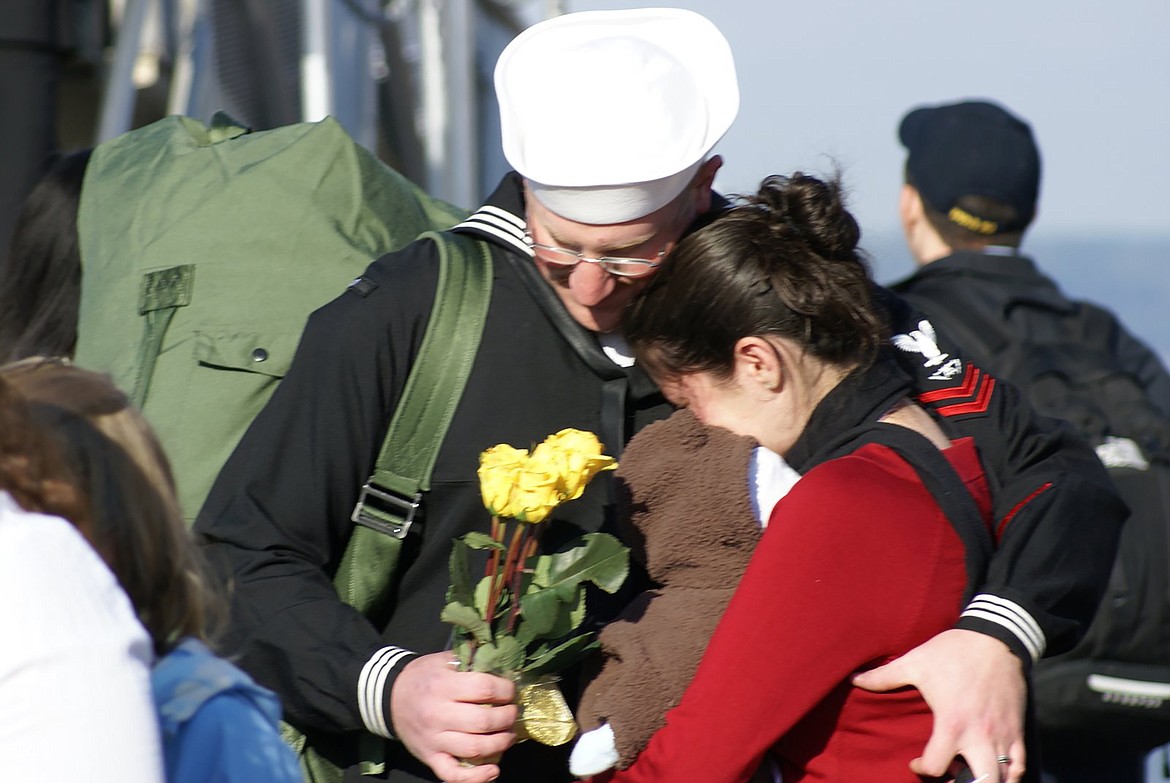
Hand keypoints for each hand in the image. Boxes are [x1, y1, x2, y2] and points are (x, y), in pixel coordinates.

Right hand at [390, 652, 518, 782]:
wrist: (389, 697)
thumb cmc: (422, 677)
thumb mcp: (442, 660)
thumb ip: (469, 657)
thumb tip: (498, 653)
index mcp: (443, 685)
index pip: (484, 689)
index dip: (505, 691)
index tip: (510, 691)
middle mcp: (438, 714)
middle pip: (483, 721)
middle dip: (507, 718)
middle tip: (513, 713)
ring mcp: (434, 739)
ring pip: (474, 748)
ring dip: (500, 743)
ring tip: (508, 735)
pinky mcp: (430, 758)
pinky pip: (453, 774)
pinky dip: (476, 777)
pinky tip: (493, 770)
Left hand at [851, 628, 1025, 782]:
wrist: (995, 638)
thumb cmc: (953, 652)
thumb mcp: (915, 662)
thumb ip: (884, 676)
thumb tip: (855, 679)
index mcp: (953, 723)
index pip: (936, 766)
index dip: (922, 770)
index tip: (916, 762)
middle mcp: (980, 736)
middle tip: (948, 775)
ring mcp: (1003, 735)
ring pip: (1003, 779)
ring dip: (986, 782)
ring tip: (970, 774)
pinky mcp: (1018, 730)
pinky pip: (1020, 766)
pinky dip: (1010, 775)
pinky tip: (995, 769)